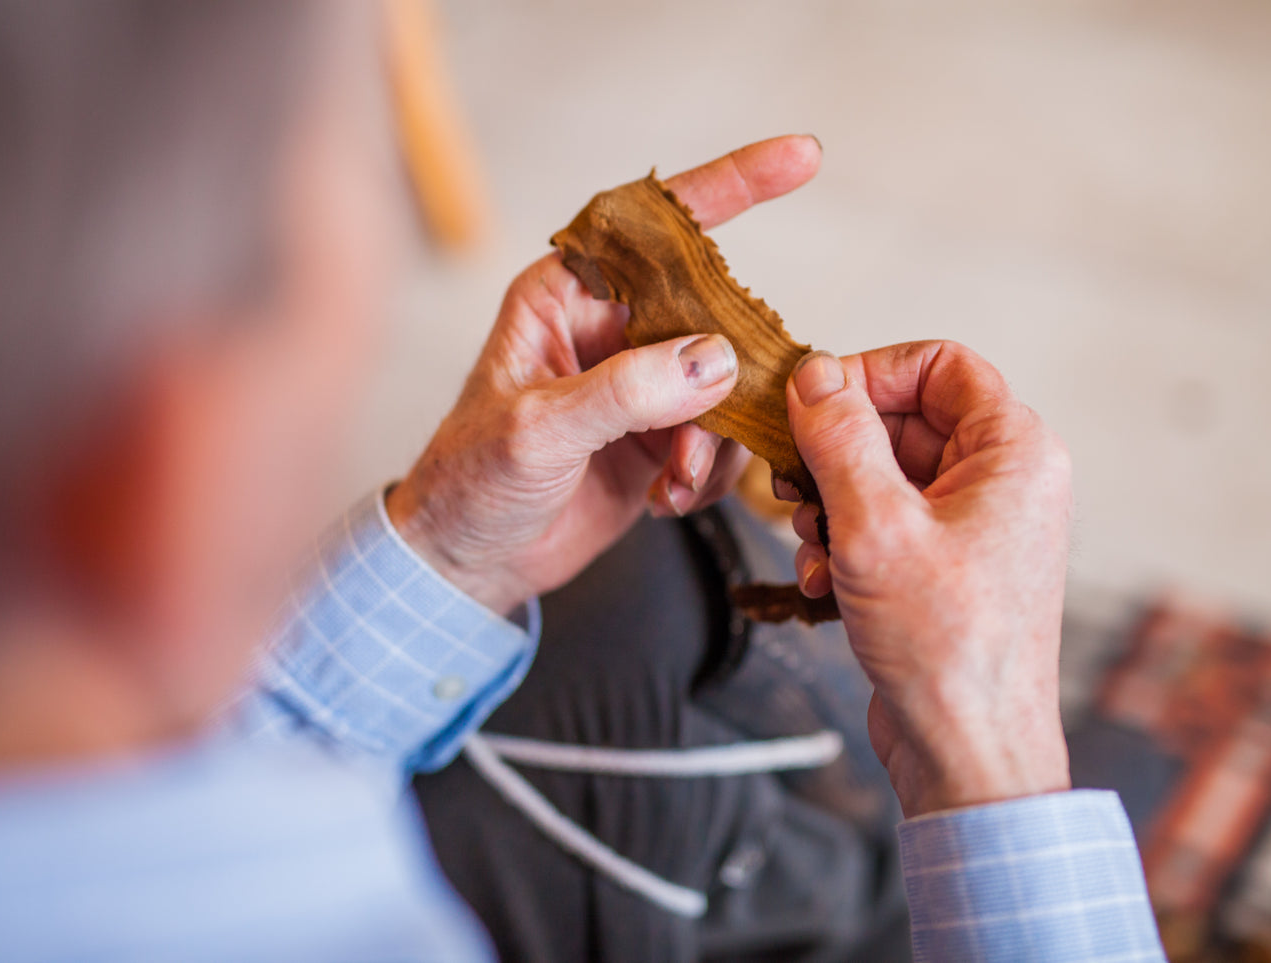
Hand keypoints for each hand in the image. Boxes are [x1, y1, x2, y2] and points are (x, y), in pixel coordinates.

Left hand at [387, 136, 822, 613]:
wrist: (468, 562)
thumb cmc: (470, 480)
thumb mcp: (537, 430)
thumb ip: (626, 392)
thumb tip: (715, 358)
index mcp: (568, 296)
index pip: (655, 226)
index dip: (730, 186)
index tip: (801, 158)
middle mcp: (610, 330)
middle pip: (712, 311)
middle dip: (731, 368)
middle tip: (717, 419)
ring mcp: (640, 385)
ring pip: (726, 384)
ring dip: (713, 439)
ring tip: (670, 480)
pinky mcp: (658, 437)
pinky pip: (720, 439)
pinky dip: (708, 473)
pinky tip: (666, 498)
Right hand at [784, 342, 1072, 816]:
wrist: (968, 750)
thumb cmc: (947, 648)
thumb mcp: (875, 526)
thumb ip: (840, 439)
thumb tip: (814, 374)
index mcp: (1013, 452)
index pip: (939, 364)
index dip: (869, 374)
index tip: (812, 405)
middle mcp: (1002, 480)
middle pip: (902, 419)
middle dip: (836, 452)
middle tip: (792, 483)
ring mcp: (974, 524)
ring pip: (883, 473)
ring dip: (831, 503)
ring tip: (815, 546)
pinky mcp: (945, 565)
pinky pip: (884, 521)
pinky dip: (845, 542)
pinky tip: (823, 580)